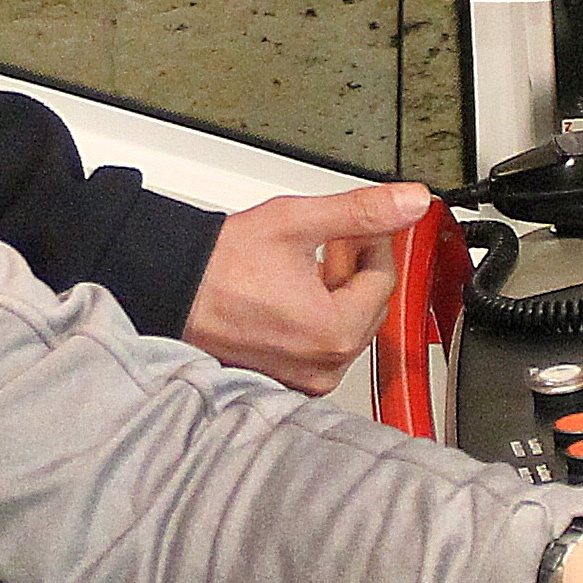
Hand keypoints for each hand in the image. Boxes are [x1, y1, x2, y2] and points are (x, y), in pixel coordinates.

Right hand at [182, 184, 431, 393]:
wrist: (171, 289)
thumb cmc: (220, 266)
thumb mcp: (298, 223)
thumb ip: (361, 211)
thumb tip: (410, 202)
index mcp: (334, 332)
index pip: (382, 278)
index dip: (372, 242)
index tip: (353, 226)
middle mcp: (323, 367)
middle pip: (367, 305)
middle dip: (353, 267)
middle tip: (327, 239)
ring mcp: (305, 379)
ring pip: (346, 324)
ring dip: (335, 290)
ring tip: (302, 262)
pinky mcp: (287, 380)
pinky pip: (321, 344)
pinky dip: (315, 316)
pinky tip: (290, 291)